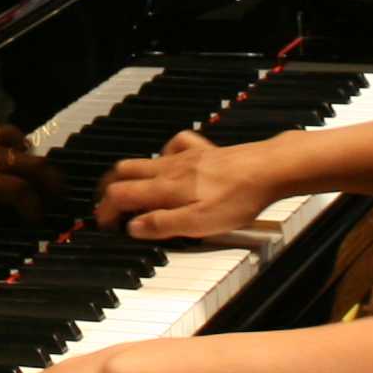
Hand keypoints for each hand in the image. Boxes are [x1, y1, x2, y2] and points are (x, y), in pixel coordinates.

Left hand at [0, 125, 59, 231]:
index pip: (15, 190)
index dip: (32, 206)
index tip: (36, 222)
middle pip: (29, 164)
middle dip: (51, 182)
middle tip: (62, 201)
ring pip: (22, 149)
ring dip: (41, 165)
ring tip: (51, 185)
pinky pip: (6, 134)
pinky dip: (22, 143)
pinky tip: (24, 156)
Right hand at [97, 129, 284, 241]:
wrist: (268, 169)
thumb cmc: (238, 198)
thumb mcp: (199, 223)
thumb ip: (163, 225)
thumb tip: (133, 227)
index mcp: (165, 188)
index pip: (121, 195)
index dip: (106, 211)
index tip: (104, 225)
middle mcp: (170, 168)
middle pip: (125, 171)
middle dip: (109, 188)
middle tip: (107, 206)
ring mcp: (186, 157)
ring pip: (145, 159)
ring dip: (130, 174)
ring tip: (129, 190)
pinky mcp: (203, 150)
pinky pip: (174, 145)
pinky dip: (163, 155)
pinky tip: (169, 164)